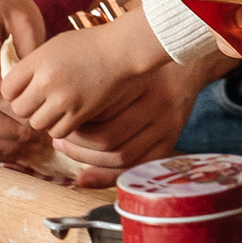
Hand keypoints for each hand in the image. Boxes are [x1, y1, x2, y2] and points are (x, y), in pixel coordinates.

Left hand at [0, 16, 168, 139]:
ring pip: (36, 124)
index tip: (23, 88)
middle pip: (19, 109)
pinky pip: (58, 132)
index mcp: (38, 61)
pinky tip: (66, 115)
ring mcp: (64, 99)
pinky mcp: (81, 113)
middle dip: (26, 107)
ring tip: (53, 108)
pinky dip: (59, 127)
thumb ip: (32, 66)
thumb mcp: (53, 46)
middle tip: (38, 100)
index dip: (13, 91)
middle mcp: (47, 82)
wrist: (121, 51)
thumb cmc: (87, 45)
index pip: (6, 88)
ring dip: (42, 118)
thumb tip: (14, 88)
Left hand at [54, 55, 226, 181]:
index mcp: (141, 82)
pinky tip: (85, 176)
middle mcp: (157, 106)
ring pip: (121, 156)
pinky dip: (108, 176)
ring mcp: (166, 127)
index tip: (58, 122)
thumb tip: (57, 105)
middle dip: (77, 144)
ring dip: (88, 159)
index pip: (98, 113)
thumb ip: (97, 83)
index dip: (73, 123)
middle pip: (107, 138)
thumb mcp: (121, 66)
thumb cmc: (142, 65)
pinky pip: (135, 167)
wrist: (185, 67)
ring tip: (69, 150)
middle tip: (59, 139)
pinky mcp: (170, 142)